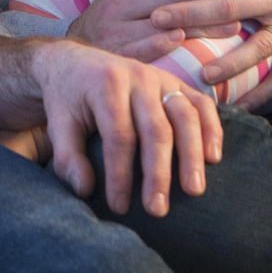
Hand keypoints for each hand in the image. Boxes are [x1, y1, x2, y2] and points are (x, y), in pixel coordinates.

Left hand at [31, 41, 221, 217]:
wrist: (76, 62)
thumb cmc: (68, 99)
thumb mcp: (58, 123)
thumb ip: (66, 156)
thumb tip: (84, 190)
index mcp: (106, 85)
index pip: (119, 136)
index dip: (120, 174)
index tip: (119, 207)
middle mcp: (137, 77)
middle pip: (156, 129)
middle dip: (158, 173)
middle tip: (158, 210)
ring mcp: (161, 78)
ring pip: (185, 116)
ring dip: (192, 155)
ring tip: (194, 191)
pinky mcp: (176, 82)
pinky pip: (201, 103)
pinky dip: (211, 129)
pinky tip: (213, 158)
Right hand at [66, 0, 262, 62]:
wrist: (66, 59)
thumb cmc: (110, 29)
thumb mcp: (130, 2)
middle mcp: (124, 1)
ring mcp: (116, 26)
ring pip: (162, 19)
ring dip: (198, 20)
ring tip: (232, 23)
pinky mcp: (110, 51)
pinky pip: (135, 46)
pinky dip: (156, 42)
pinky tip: (177, 40)